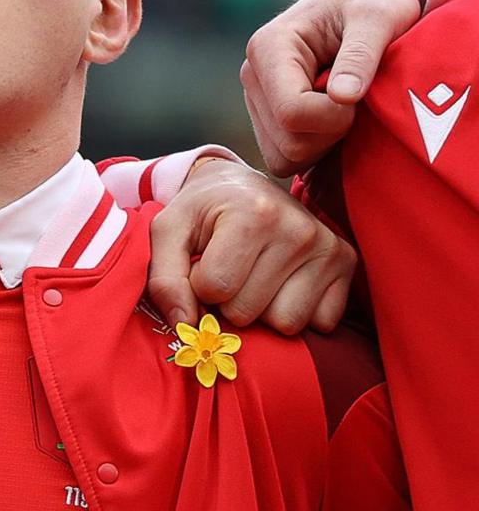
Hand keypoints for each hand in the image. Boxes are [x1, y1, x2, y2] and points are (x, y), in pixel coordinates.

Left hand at [146, 158, 354, 334]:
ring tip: (255, 276)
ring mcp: (328, 247)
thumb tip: (185, 323)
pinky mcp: (346, 263)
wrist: (243, 186)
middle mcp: (298, 229)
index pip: (216, 288)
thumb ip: (163, 279)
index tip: (204, 263)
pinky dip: (297, 312)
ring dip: (262, 311)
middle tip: (231, 269)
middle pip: (248, 311)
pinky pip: (320, 323)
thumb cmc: (202, 211)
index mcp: (253, 214)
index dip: (199, 286)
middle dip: (228, 301)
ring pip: (286, 323)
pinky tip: (283, 283)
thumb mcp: (168, 231)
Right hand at [242, 0, 428, 175]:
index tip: (362, 97)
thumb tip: (343, 98)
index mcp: (268, 47)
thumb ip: (360, 56)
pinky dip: (315, 150)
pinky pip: (285, 157)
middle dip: (330, 134)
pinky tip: (335, 120)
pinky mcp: (267, 115)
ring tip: (346, 110)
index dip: (335, 118)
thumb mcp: (378, 18)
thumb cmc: (375, 0)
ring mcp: (257, 98)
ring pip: (283, 157)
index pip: (292, 112)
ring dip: (323, 145)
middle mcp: (252, 76)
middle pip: (286, 143)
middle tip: (358, 104)